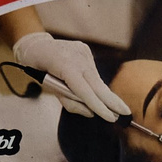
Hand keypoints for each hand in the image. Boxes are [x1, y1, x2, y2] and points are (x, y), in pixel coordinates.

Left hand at [11, 31, 127, 120]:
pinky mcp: (86, 50)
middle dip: (112, 101)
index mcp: (62, 65)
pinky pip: (93, 72)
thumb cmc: (37, 67)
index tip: (110, 117)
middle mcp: (76, 56)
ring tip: (117, 107)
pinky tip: (96, 89)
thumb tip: (90, 112)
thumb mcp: (47, 87)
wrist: (35, 44)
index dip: (97, 105)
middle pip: (97, 84)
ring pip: (97, 79)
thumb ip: (68, 100)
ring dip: (104, 94)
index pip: (83, 89)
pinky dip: (95, 83)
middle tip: (126, 113)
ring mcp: (83, 52)